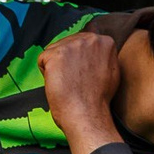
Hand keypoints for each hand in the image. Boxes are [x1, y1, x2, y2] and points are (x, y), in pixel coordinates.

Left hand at [36, 30, 124, 153]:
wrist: (87, 115)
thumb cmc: (98, 100)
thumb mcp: (111, 70)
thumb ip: (103, 55)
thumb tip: (96, 47)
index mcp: (104, 42)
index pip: (82, 41)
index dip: (79, 60)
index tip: (84, 74)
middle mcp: (89, 39)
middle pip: (67, 44)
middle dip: (67, 61)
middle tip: (76, 80)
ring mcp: (71, 45)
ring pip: (54, 51)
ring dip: (56, 67)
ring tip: (69, 82)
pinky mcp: (55, 54)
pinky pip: (42, 60)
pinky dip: (46, 74)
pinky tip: (59, 83)